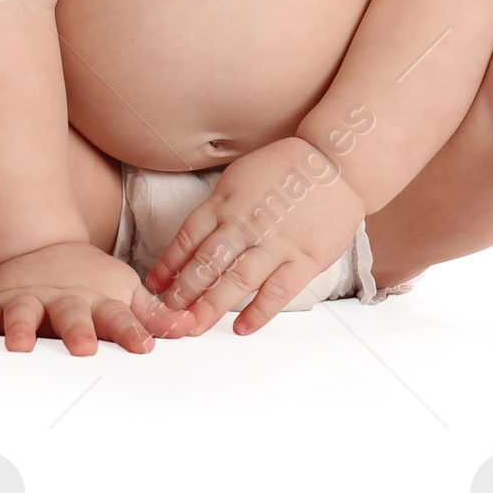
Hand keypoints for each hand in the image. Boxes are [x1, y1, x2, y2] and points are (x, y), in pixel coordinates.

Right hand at [0, 242, 199, 355]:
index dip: (134, 330)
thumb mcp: (124, 290)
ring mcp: (27, 300)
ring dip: (20, 329)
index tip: (146, 346)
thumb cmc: (89, 280)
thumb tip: (188, 327)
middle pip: (72, 315)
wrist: (43, 246)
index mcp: (96, 300)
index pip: (120, 316)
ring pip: (22, 315)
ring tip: (17, 346)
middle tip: (84, 347)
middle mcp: (62, 301)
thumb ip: (151, 314)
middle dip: (78, 330)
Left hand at [144, 137, 365, 335]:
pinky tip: (241, 328)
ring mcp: (276, 241)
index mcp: (227, 200)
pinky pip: (277, 291)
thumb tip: (193, 239)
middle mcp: (246, 222)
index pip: (188, 237)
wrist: (337, 163)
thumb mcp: (241, 176)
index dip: (169, 264)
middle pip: (207, 263)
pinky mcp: (304, 258)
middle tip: (167, 316)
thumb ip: (218, 207)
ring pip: (236, 280)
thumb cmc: (287, 169)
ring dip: (211, 306)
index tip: (155, 286)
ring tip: (193, 327)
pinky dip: (258, 312)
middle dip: (183, 293)